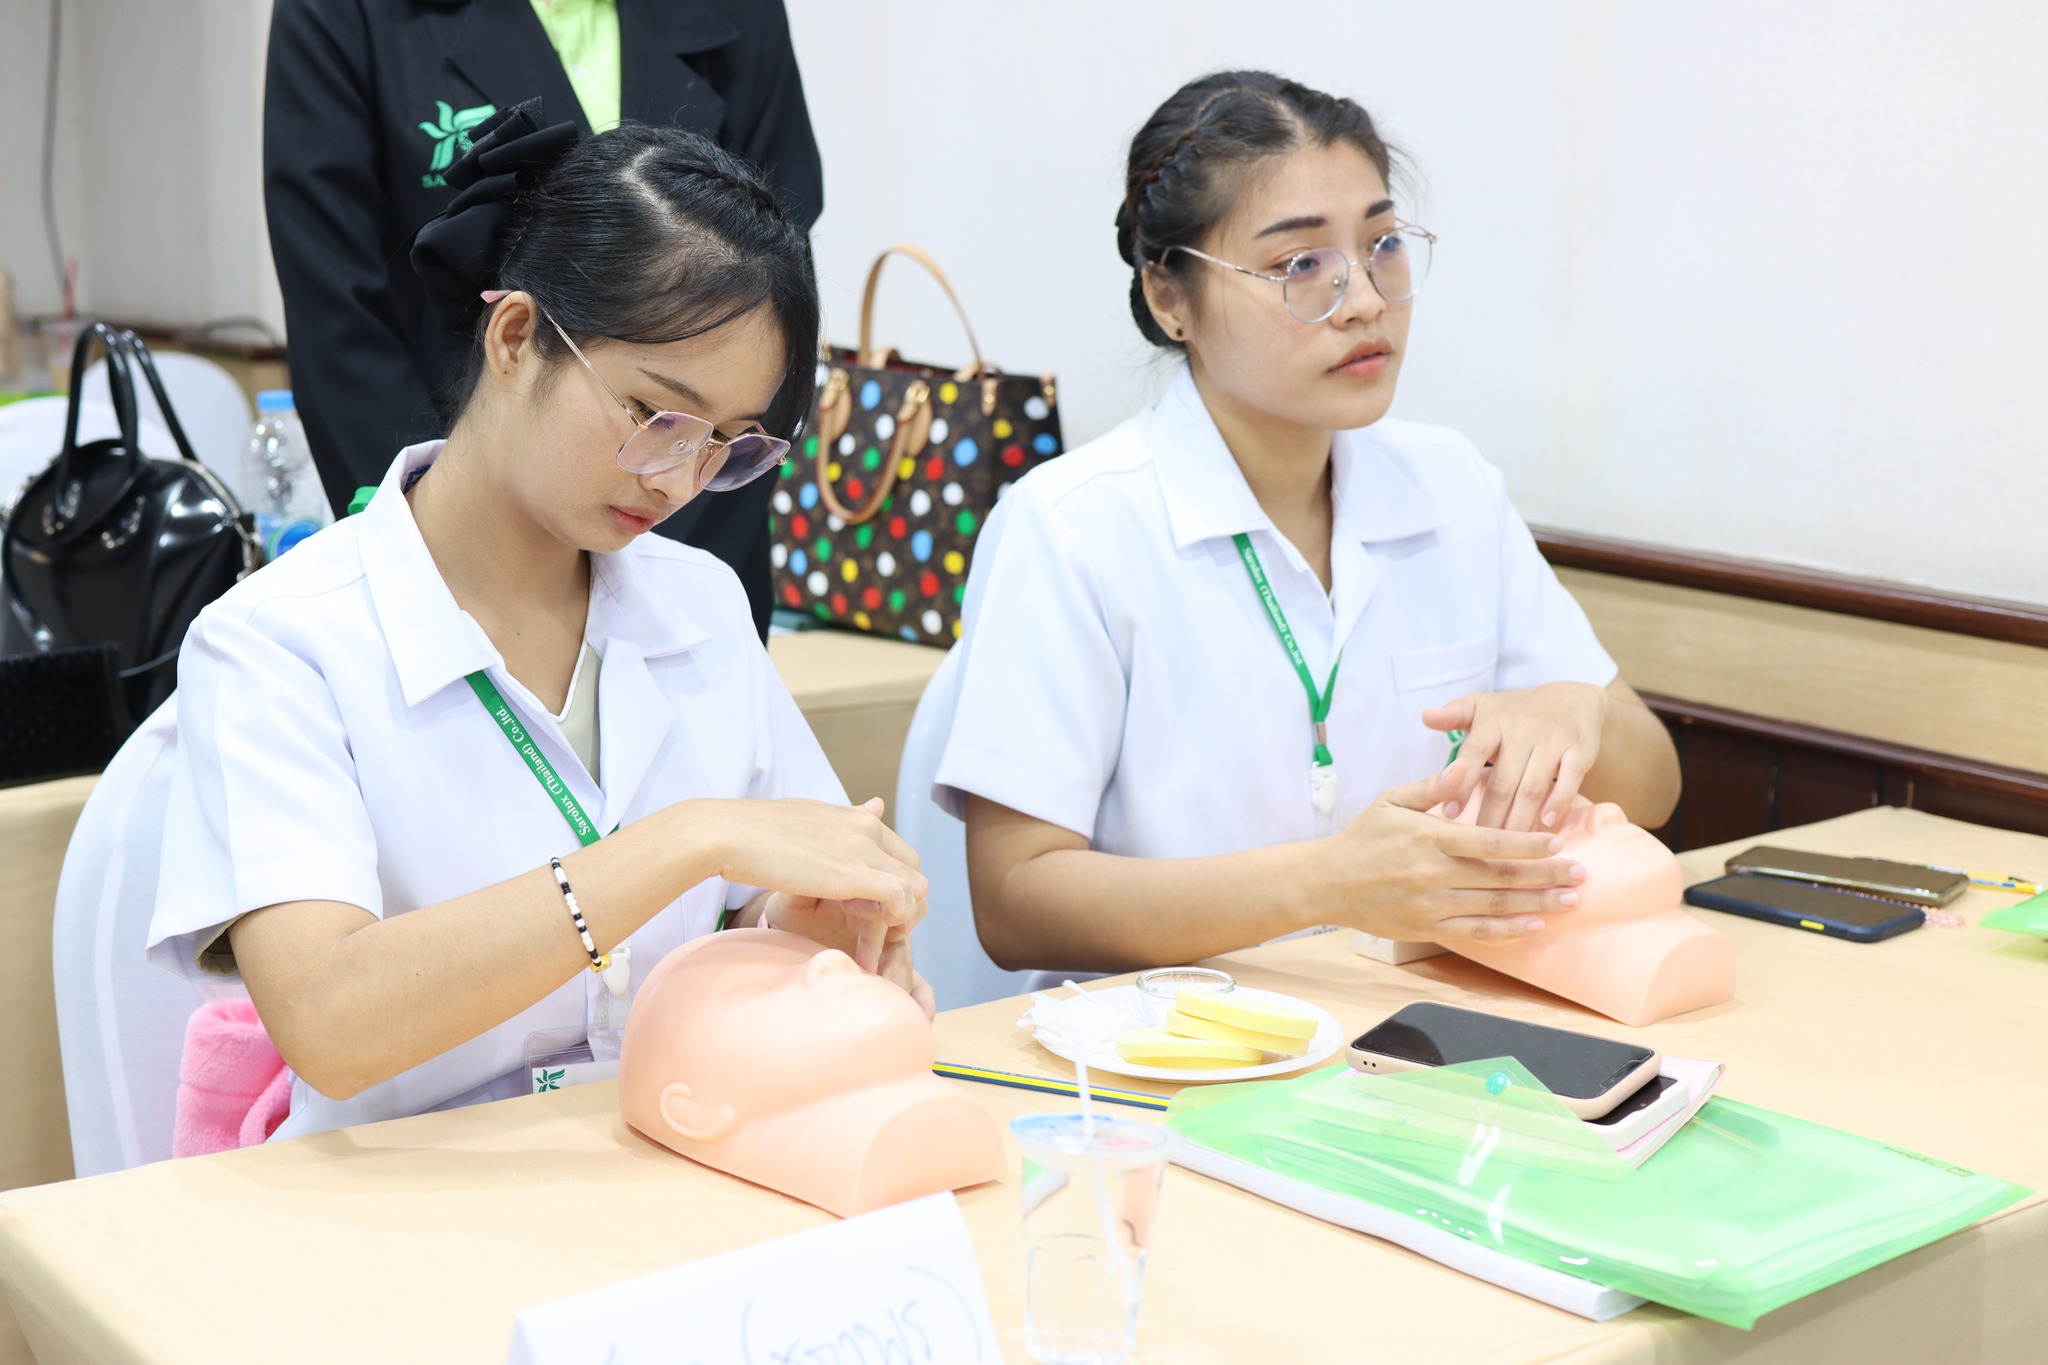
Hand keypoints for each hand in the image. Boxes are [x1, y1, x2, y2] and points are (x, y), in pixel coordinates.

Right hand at [691, 796, 927, 947]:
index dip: (891, 882)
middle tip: (871, 924)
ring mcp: (863, 849)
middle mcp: (868, 828)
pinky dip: (891, 920)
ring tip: (865, 932)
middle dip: (900, 900)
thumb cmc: (757, 829)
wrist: (731, 832)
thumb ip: (847, 819)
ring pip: (915, 887)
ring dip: (897, 914)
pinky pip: (900, 898)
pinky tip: (863, 933)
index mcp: (858, 818)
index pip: (900, 853)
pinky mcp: (853, 873)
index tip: (868, 906)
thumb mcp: (812, 816)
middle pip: (913, 869)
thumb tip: (877, 805)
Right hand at [1311, 771, 1584, 942]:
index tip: (1558, 842)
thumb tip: (1463, 768)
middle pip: (1501, 876)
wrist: (1327, 881)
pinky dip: (1505, 932)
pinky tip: (1533, 926)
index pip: (1489, 840)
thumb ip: (1430, 788)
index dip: (1527, 843)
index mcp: (1429, 837)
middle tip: (1580, 874)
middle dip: (1545, 875)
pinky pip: (1473, 934)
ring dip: (1536, 904)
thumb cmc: (1362, 837)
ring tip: (1569, 901)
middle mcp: (1434, 873)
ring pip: (1494, 907)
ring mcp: (1431, 904)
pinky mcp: (1425, 928)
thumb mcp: (1391, 801)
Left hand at [1424, 681, 1610, 831]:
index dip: (1461, 784)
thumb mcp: (1484, 706)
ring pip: (1533, 786)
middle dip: (1490, 815)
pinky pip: (1569, 779)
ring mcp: (1552, 740)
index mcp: (1494, 722)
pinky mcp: (1579, 750)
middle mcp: (1522, 730)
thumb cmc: (1517, 711)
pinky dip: (1558, 802)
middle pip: (1503, 781)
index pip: (1473, 753)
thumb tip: (1425, 716)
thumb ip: (1454, 715)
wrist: (1572, 698)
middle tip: (1477, 846)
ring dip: (1520, 818)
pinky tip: (1545, 824)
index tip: (1447, 814)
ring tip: (1508, 846)